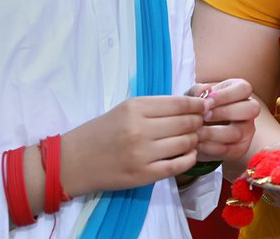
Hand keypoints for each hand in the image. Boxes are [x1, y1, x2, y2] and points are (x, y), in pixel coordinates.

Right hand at [63, 95, 207, 195]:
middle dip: (199, 121)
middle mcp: (140, 129)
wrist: (73, 162)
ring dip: (195, 139)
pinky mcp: (143, 175)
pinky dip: (189, 158)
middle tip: (201, 122)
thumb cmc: (102, 131)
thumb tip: (195, 103)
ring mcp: (142, 154)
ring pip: (186, 143)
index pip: (180, 103)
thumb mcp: (126, 109)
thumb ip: (157, 106)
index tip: (206, 106)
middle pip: (186, 122)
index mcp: (135, 108)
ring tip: (192, 137)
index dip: (198, 104)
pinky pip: (178, 165)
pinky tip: (187, 153)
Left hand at [189, 79, 260, 161]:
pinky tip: (197, 143)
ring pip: (238, 132)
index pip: (244, 89)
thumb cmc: (199, 109)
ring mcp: (247, 130)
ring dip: (214, 133)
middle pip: (250, 109)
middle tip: (204, 116)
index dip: (225, 95)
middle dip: (225, 113)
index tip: (206, 102)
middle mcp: (249, 110)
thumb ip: (197, 90)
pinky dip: (210, 147)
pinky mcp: (239, 149)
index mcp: (240, 92)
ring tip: (196, 132)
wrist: (197, 131)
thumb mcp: (196, 97)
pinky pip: (229, 149)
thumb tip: (205, 88)